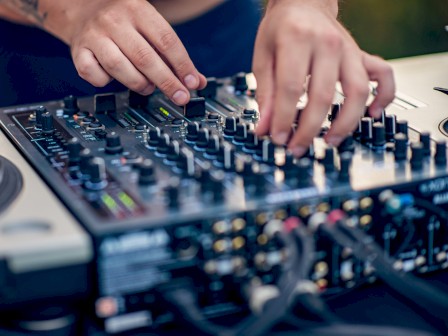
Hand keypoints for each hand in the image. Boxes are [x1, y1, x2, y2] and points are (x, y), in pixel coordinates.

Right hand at [45, 0, 206, 104]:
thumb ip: (174, 55)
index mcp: (138, 9)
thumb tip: (197, 82)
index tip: (192, 84)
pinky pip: (94, 75)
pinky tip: (114, 79)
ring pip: (120, 67)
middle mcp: (114, 20)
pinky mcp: (78, 51)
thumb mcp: (151, 28)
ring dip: (139, 84)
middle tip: (180, 97)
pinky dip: (106, 83)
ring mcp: (94, 35)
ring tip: (148, 87)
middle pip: (145, 57)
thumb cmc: (125, 24)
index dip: (182, 65)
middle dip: (167, 82)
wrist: (82, 10)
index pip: (166, 40)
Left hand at [253, 0, 394, 156]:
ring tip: (331, 141)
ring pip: (357, 91)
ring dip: (346, 122)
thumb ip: (265, 93)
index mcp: (297, 40)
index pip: (291, 88)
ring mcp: (349, 50)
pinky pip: (383, 76)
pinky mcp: (362, 55)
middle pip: (323, 95)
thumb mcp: (263, 57)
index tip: (277, 138)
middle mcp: (328, 44)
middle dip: (309, 129)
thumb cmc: (281, 28)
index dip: (284, 119)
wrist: (304, 3)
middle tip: (298, 148)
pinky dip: (383, 97)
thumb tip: (265, 128)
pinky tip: (373, 114)